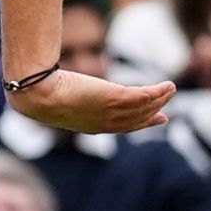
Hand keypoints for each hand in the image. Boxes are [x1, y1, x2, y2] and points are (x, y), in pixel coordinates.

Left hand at [5, 68, 173, 135]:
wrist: (40, 97)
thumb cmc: (42, 96)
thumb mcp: (59, 99)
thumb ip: (68, 95)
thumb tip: (58, 83)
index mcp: (94, 126)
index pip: (124, 126)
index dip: (142, 122)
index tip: (157, 118)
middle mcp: (106, 123)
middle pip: (137, 119)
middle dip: (154, 112)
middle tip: (167, 106)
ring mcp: (112, 112)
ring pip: (143, 107)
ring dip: (160, 98)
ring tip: (171, 89)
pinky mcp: (115, 98)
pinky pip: (143, 96)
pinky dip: (157, 92)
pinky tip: (166, 85)